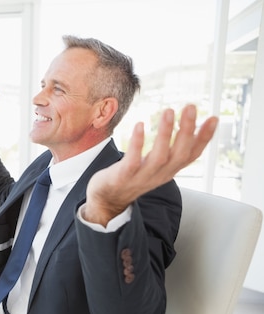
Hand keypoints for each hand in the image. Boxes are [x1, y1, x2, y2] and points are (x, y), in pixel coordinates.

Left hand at [83, 105, 218, 225]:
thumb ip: (172, 151)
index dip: (204, 138)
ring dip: (166, 134)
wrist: (107, 200)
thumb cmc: (132, 176)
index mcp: (169, 170)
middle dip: (187, 130)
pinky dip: (137, 143)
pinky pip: (133, 160)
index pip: (192, 155)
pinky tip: (140, 125)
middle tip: (191, 107)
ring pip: (160, 156)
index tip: (214, 118)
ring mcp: (142, 176)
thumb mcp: (157, 165)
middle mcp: (160, 174)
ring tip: (169, 111)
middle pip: (179, 153)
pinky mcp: (124, 176)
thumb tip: (190, 129)